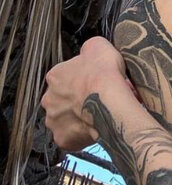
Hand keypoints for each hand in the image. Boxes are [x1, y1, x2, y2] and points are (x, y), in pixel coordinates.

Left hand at [41, 36, 134, 150]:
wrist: (109, 101)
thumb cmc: (104, 75)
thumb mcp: (98, 47)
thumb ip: (88, 49)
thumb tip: (88, 52)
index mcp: (55, 76)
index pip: (65, 78)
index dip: (82, 81)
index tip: (94, 83)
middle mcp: (49, 98)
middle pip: (62, 100)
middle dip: (76, 101)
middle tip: (95, 101)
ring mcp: (54, 120)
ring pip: (65, 119)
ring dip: (78, 118)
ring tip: (97, 116)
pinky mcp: (63, 138)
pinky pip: (71, 138)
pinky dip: (81, 135)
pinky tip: (95, 129)